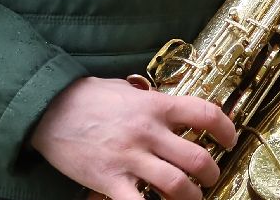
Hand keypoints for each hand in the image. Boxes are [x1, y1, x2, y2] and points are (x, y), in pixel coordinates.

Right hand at [30, 76, 236, 199]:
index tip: (229, 139)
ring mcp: (129, 157)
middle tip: (210, 178)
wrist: (50, 108)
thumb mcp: (128, 90)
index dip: (226, 129)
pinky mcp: (109, 179)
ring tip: (192, 198)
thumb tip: (173, 112)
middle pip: (196, 158)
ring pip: (176, 184)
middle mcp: (148, 132)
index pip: (205, 114)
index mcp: (156, 106)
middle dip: (211, 173)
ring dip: (191, 197)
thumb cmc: (88, 97)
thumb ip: (152, 102)